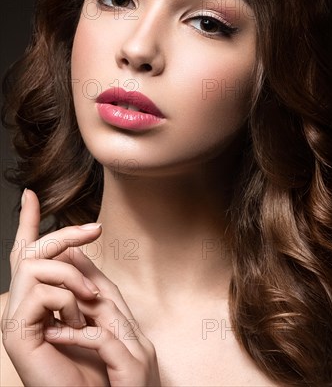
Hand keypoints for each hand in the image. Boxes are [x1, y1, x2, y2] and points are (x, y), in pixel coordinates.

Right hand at [1, 189, 160, 385]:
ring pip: (37, 265)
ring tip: (89, 301)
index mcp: (36, 295)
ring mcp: (15, 318)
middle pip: (32, 250)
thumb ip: (79, 279)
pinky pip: (42, 293)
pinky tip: (77, 325)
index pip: (27, 251)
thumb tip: (75, 247)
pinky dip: (68, 301)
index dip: (28, 222)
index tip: (30, 194)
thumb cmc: (92, 357)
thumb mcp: (90, 309)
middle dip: (65, 234)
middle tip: (96, 229)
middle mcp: (20, 303)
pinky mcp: (16, 333)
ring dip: (72, 277)